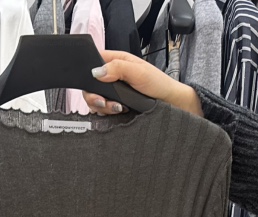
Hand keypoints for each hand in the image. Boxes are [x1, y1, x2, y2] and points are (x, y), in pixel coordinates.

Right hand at [83, 51, 202, 115]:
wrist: (169, 102)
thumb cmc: (157, 83)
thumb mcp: (138, 72)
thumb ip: (118, 68)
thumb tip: (97, 72)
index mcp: (116, 61)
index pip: (93, 61)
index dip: (88, 72)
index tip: (93, 84)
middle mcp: (112, 75)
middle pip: (90, 85)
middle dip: (94, 96)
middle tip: (104, 102)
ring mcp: (113, 91)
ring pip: (95, 99)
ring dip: (102, 106)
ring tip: (118, 108)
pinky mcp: (115, 104)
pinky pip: (103, 110)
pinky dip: (107, 113)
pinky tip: (119, 111)